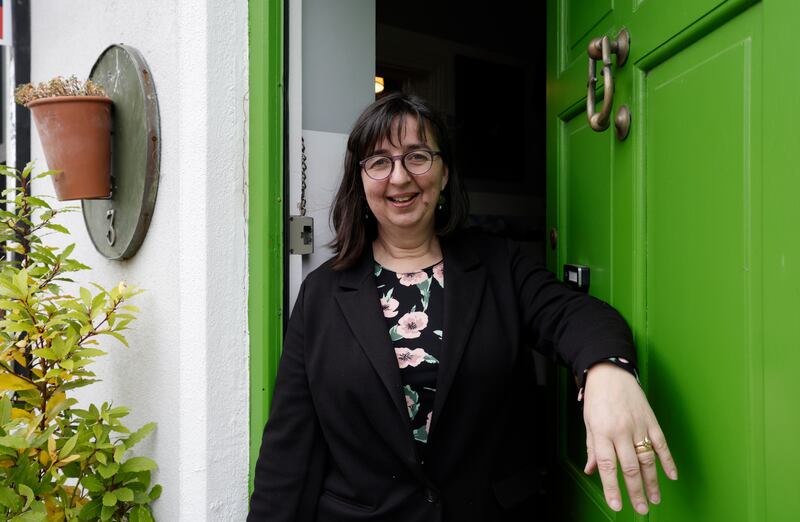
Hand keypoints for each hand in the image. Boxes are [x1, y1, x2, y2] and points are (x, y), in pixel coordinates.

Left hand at [582, 362, 677, 514]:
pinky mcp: (651, 421)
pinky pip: (661, 444)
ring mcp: (638, 426)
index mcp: (602, 432)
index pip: (607, 466)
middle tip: (640, 508)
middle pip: (629, 467)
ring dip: (652, 481)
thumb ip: (592, 448)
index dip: (612, 487)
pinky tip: (672, 475)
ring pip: (647, 459)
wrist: (610, 372)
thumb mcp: (589, 422)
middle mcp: (620, 431)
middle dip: (635, 491)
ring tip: (654, 499)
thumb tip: (592, 470)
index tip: (616, 504)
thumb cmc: (597, 398)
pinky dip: (668, 460)